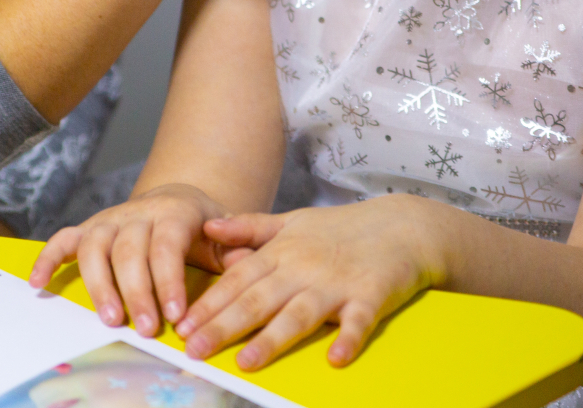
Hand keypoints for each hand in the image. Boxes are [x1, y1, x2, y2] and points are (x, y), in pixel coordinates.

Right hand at [28, 184, 246, 337]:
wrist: (179, 200)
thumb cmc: (203, 228)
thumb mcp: (226, 236)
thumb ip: (236, 250)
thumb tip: (246, 264)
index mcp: (175, 212)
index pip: (167, 245)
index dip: (169, 280)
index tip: (175, 314)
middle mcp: (137, 213)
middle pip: (130, 251)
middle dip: (137, 292)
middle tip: (145, 328)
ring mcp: (109, 220)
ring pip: (96, 247)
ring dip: (99, 285)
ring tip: (111, 319)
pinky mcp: (88, 229)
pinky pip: (63, 240)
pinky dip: (48, 258)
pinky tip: (39, 284)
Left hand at [176, 195, 447, 368]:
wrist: (401, 225)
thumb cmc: (341, 229)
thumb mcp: (292, 221)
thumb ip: (249, 228)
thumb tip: (208, 228)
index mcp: (282, 252)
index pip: (238, 280)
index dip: (209, 303)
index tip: (181, 326)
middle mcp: (303, 268)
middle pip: (259, 300)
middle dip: (225, 326)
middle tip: (195, 349)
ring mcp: (336, 283)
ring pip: (299, 314)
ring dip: (273, 338)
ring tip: (247, 361)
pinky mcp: (370, 296)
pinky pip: (358, 321)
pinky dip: (348, 339)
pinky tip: (335, 358)